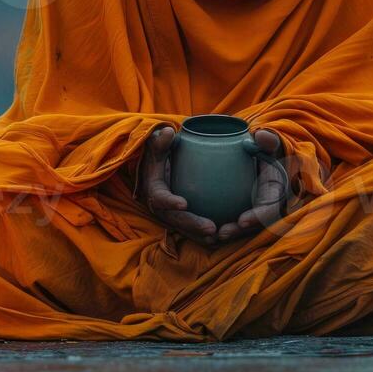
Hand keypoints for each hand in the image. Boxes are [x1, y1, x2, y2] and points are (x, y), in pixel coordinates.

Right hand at [137, 125, 216, 245]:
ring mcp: (170, 214)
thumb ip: (160, 141)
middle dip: (192, 225)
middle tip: (212, 228)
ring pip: (184, 228)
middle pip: (175, 219)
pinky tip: (219, 239)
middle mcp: (160, 206)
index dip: (170, 202)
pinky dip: (202, 235)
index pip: (160, 197)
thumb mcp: (156, 146)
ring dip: (199, 234)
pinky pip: (190, 229)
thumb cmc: (159, 154)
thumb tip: (168, 132)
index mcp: (154, 189)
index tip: (184, 203)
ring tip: (218, 237)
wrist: (157, 166)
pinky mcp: (180, 218)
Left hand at [216, 128, 287, 243]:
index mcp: (275, 190)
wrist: (259, 160)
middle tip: (222, 233)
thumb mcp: (269, 145)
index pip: (271, 206)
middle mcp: (267, 204)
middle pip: (256, 223)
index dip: (259, 216)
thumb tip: (261, 135)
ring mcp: (255, 211)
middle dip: (240, 231)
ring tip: (212, 236)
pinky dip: (221, 229)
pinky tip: (204, 235)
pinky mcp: (242, 212)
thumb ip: (267, 141)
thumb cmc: (264, 152)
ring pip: (244, 227)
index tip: (242, 220)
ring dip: (229, 233)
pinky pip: (233, 223)